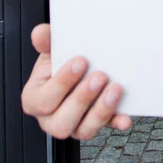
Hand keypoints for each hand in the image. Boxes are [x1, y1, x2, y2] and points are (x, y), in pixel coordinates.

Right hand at [21, 24, 131, 139]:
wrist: (80, 67)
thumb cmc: (61, 63)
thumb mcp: (52, 50)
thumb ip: (46, 42)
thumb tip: (40, 32)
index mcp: (36, 99)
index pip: (44, 99)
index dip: (62, 82)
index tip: (81, 61)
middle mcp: (53, 118)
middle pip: (62, 121)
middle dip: (82, 99)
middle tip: (100, 77)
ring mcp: (75, 124)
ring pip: (83, 130)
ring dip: (100, 111)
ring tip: (115, 89)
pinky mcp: (96, 124)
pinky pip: (107, 128)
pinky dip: (116, 122)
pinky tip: (125, 118)